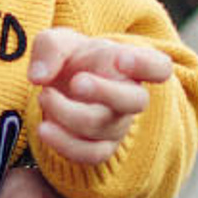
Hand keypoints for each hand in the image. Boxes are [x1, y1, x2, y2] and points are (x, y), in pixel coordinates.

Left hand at [27, 28, 174, 168]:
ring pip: (102, 126)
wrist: (61, 90)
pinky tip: (44, 128)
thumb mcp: (56, 43)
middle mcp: (130, 96)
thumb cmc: (69, 61)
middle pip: (136, 101)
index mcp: (129, 64)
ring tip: (44, 96)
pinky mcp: (101, 148)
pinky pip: (91, 154)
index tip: (120, 59)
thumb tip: (39, 76)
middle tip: (76, 81)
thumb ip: (49, 49)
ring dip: (68, 112)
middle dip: (104, 92)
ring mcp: (118, 125)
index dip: (146, 65)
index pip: (158, 67)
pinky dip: (64, 143)